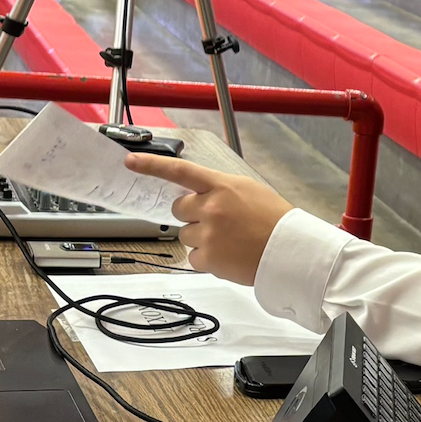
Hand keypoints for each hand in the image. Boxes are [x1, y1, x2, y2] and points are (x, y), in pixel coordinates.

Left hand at [124, 155, 293, 284]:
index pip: (180, 171)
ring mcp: (207, 234)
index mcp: (221, 186)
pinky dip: (208, 260)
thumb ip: (220, 189)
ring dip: (202, 239)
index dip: (151, 165)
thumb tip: (198, 193)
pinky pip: (193, 258)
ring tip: (229, 241)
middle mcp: (211, 207)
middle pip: (178, 209)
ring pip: (186, 235)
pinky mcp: (208, 258)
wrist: (290, 251)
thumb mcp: (249, 191)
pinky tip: (228, 256)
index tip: (130, 162)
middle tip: (215, 222)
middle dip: (192, 215)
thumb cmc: (275, 221)